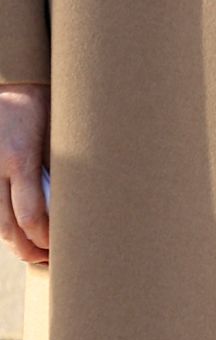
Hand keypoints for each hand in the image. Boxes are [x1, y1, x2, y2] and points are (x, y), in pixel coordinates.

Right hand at [0, 84, 49, 263]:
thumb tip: (83, 199)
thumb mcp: (60, 130)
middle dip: (32, 252)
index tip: (65, 244)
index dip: (48, 239)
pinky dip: (8, 227)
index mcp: (21, 157)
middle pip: (10, 231)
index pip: (32, 217)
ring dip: (18, 244)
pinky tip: (24, 233)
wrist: (13, 80)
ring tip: (41, 251)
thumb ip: (64, 164)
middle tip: (55, 259)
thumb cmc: (44, 102)